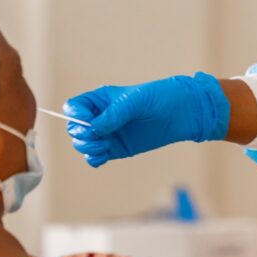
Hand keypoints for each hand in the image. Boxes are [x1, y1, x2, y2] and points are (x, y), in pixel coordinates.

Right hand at [64, 72, 228, 166]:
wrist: (181, 113)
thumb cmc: (159, 98)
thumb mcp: (136, 100)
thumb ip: (115, 114)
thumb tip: (95, 128)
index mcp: (101, 100)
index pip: (75, 107)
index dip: (75, 115)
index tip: (88, 121)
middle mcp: (100, 117)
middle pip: (75, 128)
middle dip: (80, 134)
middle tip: (98, 136)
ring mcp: (108, 134)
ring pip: (83, 144)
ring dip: (87, 147)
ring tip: (105, 145)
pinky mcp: (116, 149)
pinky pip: (95, 157)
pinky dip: (94, 159)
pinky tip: (104, 155)